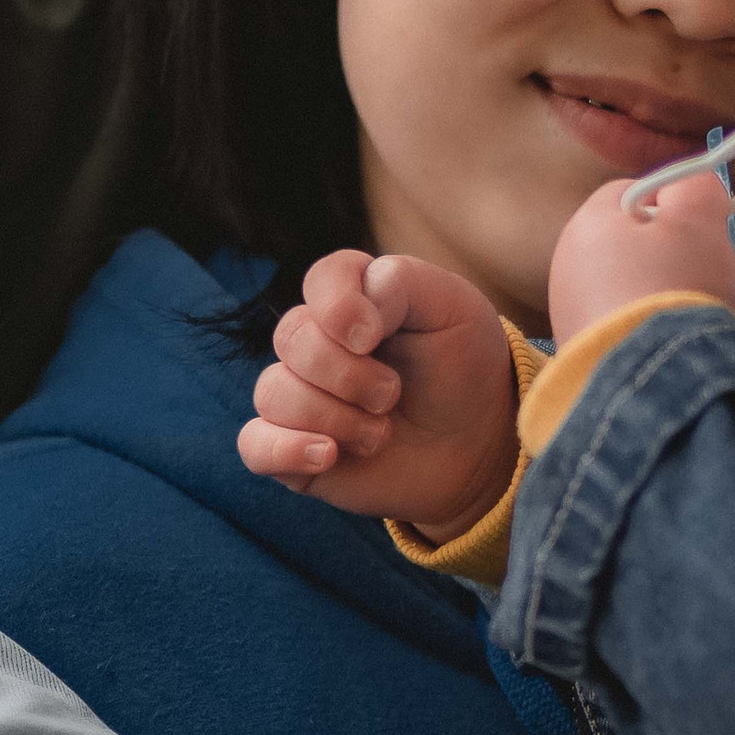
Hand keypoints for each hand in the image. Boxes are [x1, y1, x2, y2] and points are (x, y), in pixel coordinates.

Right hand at [238, 250, 517, 540]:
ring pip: (274, 392)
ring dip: (336, 418)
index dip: (341, 306)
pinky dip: (286, 449)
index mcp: (353, 298)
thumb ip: (400, 282)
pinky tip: (328, 455)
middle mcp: (317, 343)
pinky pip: (254, 443)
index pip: (322, 279)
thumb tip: (349, 319)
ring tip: (381, 434)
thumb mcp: (454, 307)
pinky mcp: (292, 449)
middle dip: (348, 373)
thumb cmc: (464, 369)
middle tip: (393, 394)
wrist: (480, 447)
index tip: (375, 336)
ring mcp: (300, 395)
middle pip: (292, 337)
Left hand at [547, 166, 734, 341]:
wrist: (645, 380)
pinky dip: (639, 329)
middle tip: (695, 275)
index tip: (699, 233)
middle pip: (626, 241)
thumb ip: (696, 187)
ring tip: (681, 316)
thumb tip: (692, 183)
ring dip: (651, 294)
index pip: (633, 191)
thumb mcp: (699, 220)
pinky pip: (615, 325)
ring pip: (621, 285)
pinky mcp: (575, 351)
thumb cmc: (673, 286)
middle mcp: (564, 261)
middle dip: (662, 254)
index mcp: (587, 220)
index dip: (673, 206)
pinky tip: (661, 344)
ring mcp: (565, 310)